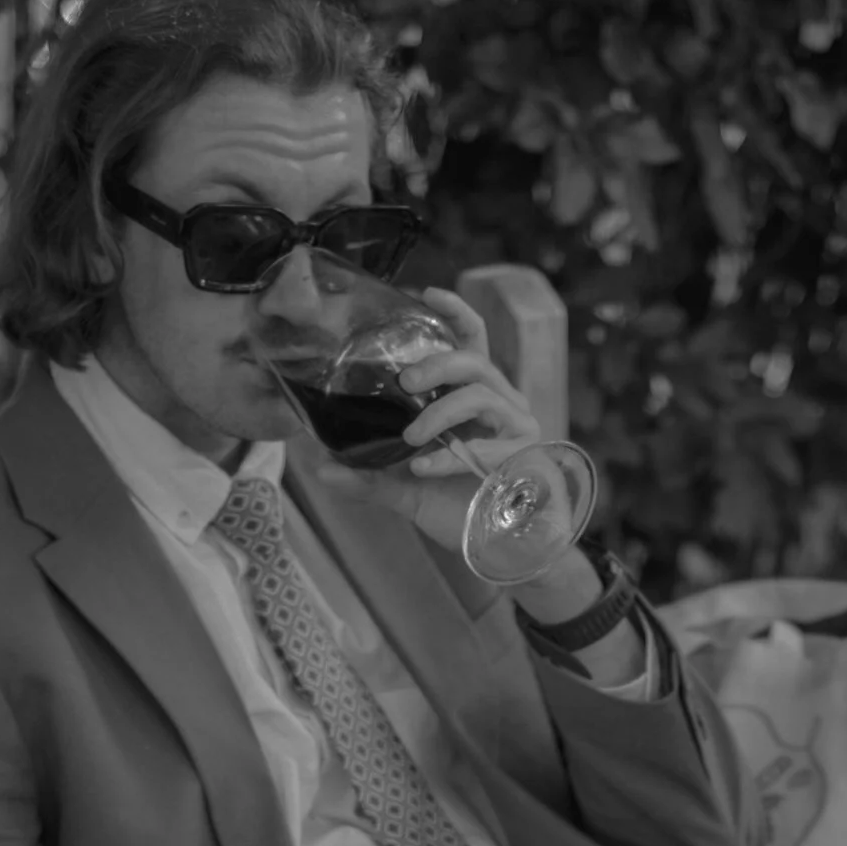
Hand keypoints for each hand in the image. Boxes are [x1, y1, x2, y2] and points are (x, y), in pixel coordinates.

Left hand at [363, 287, 545, 555]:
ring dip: (439, 414)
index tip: (426, 293)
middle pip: (474, 360)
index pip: (473, 340)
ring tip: (412, 438)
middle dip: (436, 363)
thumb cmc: (458, 510)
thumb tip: (320, 467)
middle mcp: (501, 404)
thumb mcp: (404, 490)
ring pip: (480, 394)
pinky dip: (449, 458)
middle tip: (404, 381)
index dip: (455, 312)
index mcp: (475, 398)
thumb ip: (368, 476)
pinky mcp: (526, 456)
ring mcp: (517, 428)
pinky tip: (424, 470)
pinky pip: (487, 444)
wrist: (496, 551)